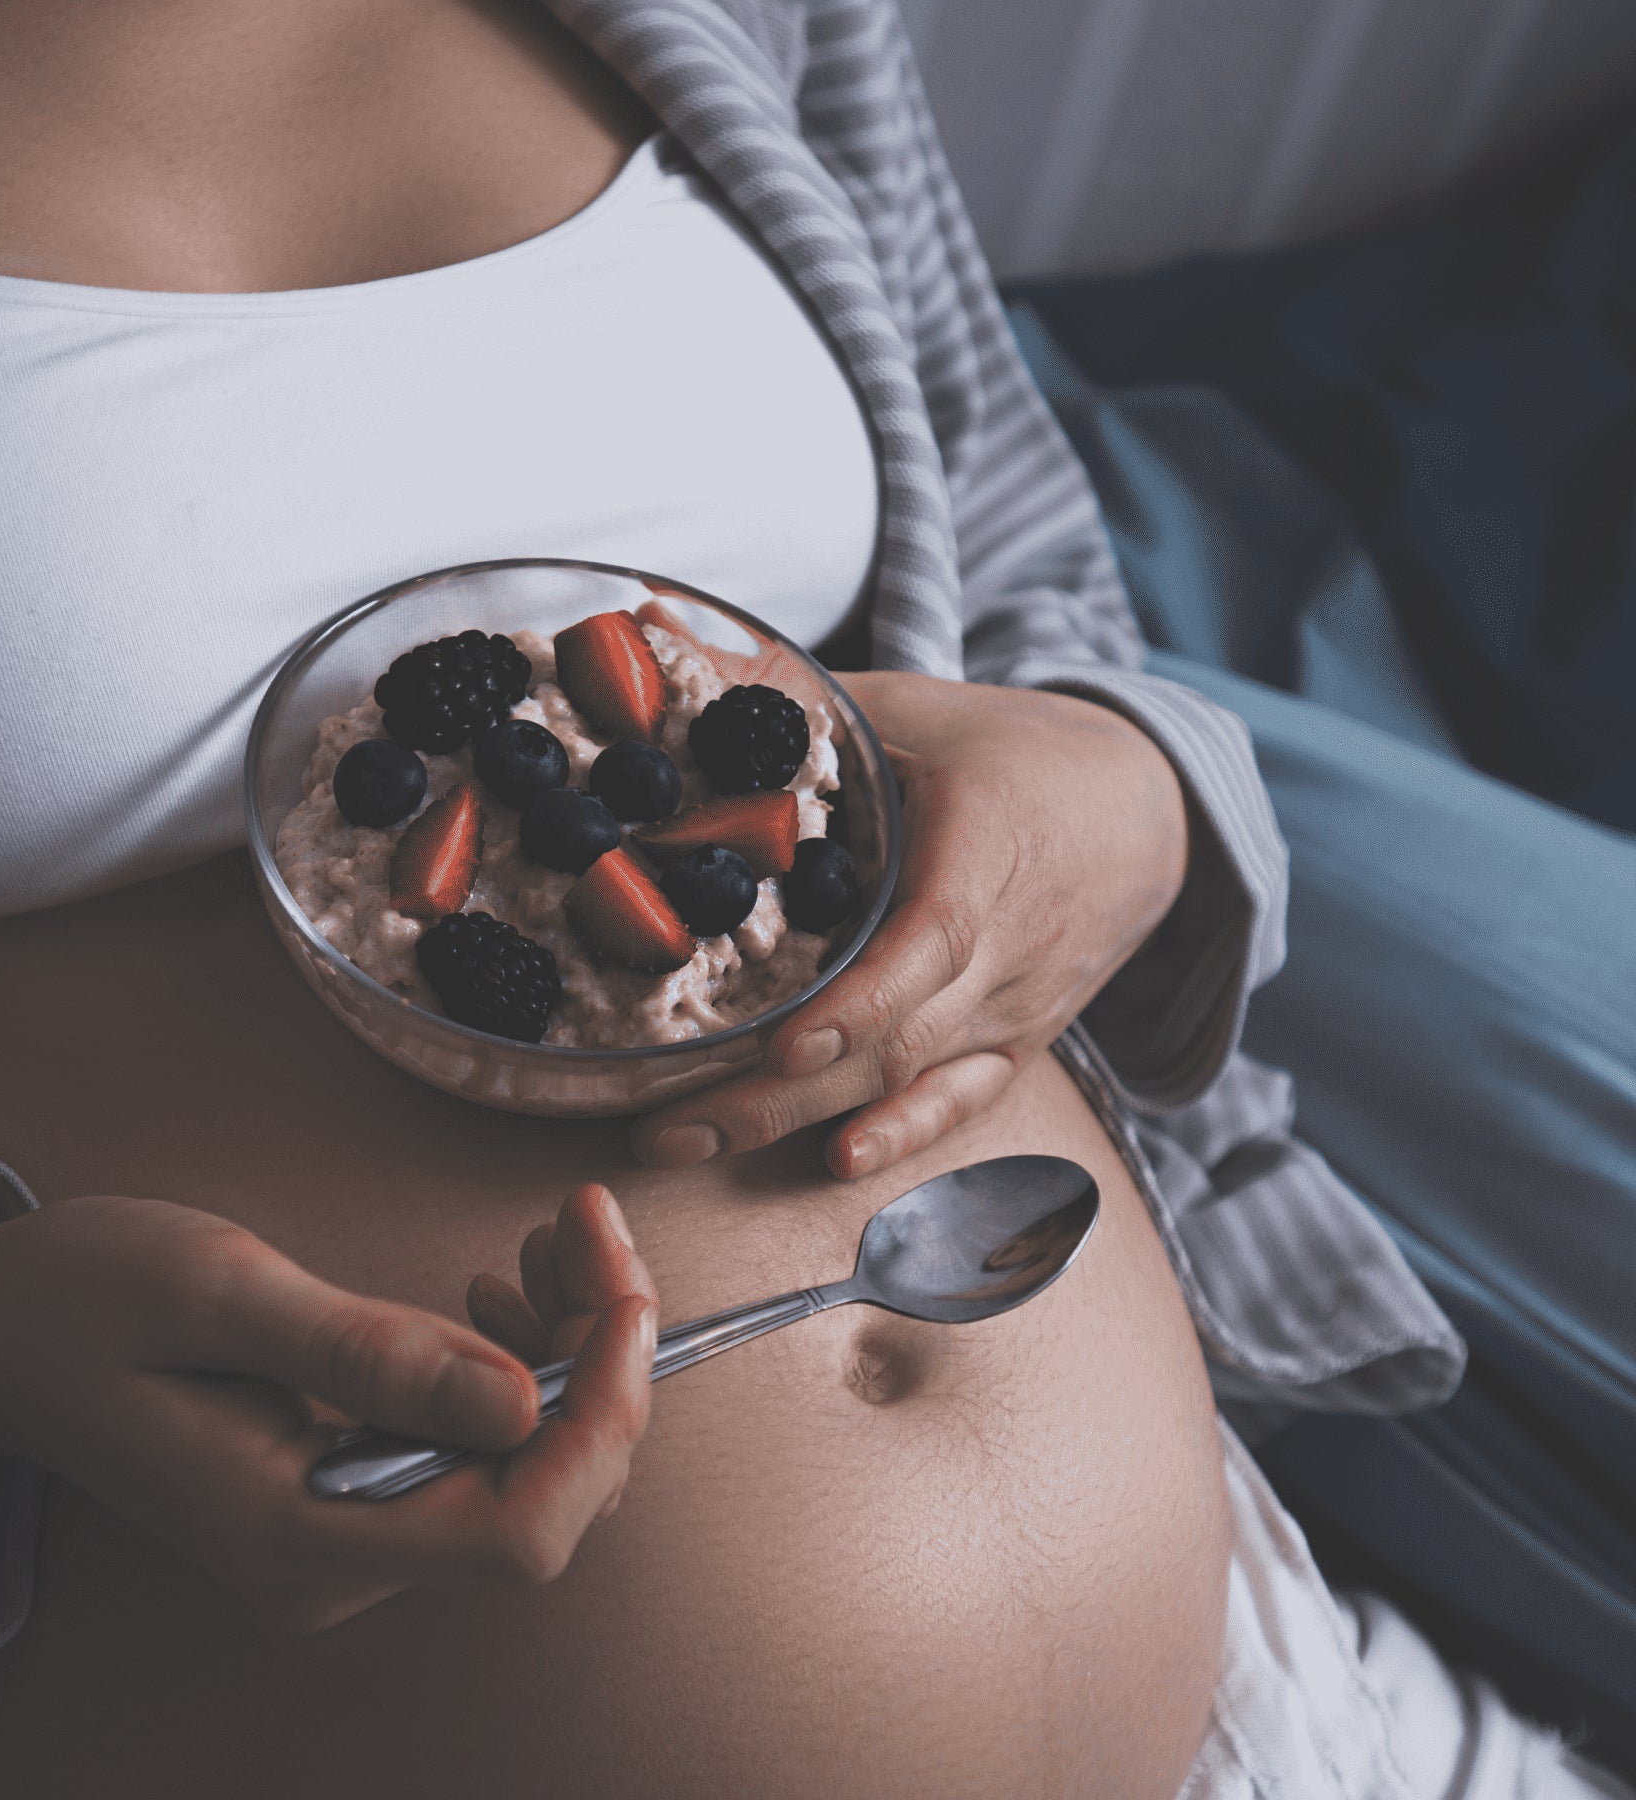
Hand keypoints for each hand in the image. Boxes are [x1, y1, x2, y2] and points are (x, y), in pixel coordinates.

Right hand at [0, 1186, 658, 1633]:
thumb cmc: (82, 1299)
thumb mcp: (219, 1293)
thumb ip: (369, 1354)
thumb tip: (521, 1400)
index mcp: (298, 1535)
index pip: (518, 1534)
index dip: (601, 1421)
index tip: (624, 1294)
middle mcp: (336, 1562)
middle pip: (542, 1497)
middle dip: (597, 1358)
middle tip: (584, 1219)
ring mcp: (343, 1535)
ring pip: (524, 1466)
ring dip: (565, 1347)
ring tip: (546, 1237)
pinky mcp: (347, 1491)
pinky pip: (475, 1446)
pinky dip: (514, 1360)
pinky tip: (493, 1288)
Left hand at [634, 673, 1188, 1178]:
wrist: (1145, 809)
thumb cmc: (1013, 751)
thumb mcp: (915, 708)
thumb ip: (798, 694)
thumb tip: (655, 635)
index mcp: (986, 852)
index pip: (929, 946)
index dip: (858, 1006)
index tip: (782, 1045)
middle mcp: (1006, 947)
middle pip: (893, 1039)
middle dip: (775, 1093)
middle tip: (665, 1126)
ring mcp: (1013, 1005)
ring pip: (909, 1081)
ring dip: (799, 1124)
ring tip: (690, 1145)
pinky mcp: (1014, 1039)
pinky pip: (961, 1102)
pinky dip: (903, 1137)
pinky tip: (836, 1164)